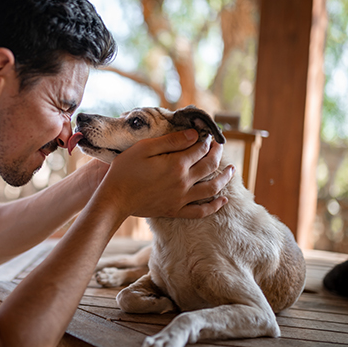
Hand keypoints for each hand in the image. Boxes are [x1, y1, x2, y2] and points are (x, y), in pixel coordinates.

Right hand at [98, 129, 233, 218]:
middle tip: (219, 146)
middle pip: (209, 165)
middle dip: (217, 153)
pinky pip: (201, 211)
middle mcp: (183, 181)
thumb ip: (170, 141)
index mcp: (176, 164)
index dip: (205, 140)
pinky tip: (223, 200)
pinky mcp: (176, 210)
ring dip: (225, 178)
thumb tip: (193, 135)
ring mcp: (181, 198)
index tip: (207, 135)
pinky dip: (214, 206)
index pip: (199, 148)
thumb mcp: (144, 148)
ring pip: (212, 188)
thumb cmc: (125, 170)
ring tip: (232, 170)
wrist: (115, 199)